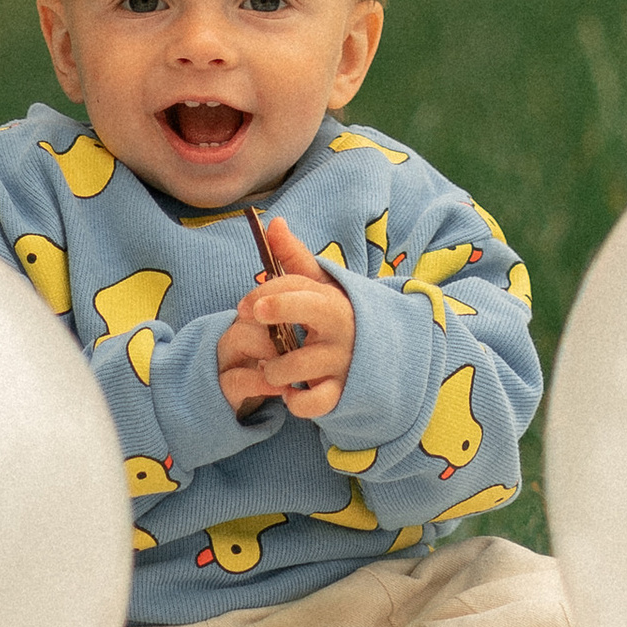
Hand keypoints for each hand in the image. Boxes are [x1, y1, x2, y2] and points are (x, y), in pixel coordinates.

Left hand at [215, 219, 354, 421]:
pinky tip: (289, 394)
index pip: (299, 285)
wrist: (382, 358)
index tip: (244, 304)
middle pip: (309, 310)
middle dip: (279, 309)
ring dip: (274, 369)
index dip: (268, 290)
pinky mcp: (342, 394)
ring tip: (268, 367)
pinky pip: (316, 403)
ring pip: (300, 365)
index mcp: (331, 300)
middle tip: (250, 318)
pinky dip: (297, 403)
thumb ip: (294, 258)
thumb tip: (274, 222)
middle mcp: (339, 329)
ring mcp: (342, 362)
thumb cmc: (336, 317)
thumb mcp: (321, 287)